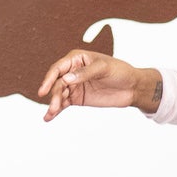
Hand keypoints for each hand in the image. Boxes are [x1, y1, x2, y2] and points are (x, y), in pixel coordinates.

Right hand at [38, 49, 157, 119]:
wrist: (132, 87)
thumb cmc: (120, 71)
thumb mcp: (104, 68)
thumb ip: (85, 73)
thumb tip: (66, 78)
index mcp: (77, 59)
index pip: (58, 68)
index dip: (49, 79)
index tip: (43, 91)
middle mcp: (72, 71)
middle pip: (57, 83)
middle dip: (54, 95)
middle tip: (54, 107)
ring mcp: (74, 85)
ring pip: (59, 95)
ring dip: (53, 104)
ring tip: (50, 114)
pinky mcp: (77, 98)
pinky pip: (64, 103)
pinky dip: (56, 111)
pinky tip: (49, 118)